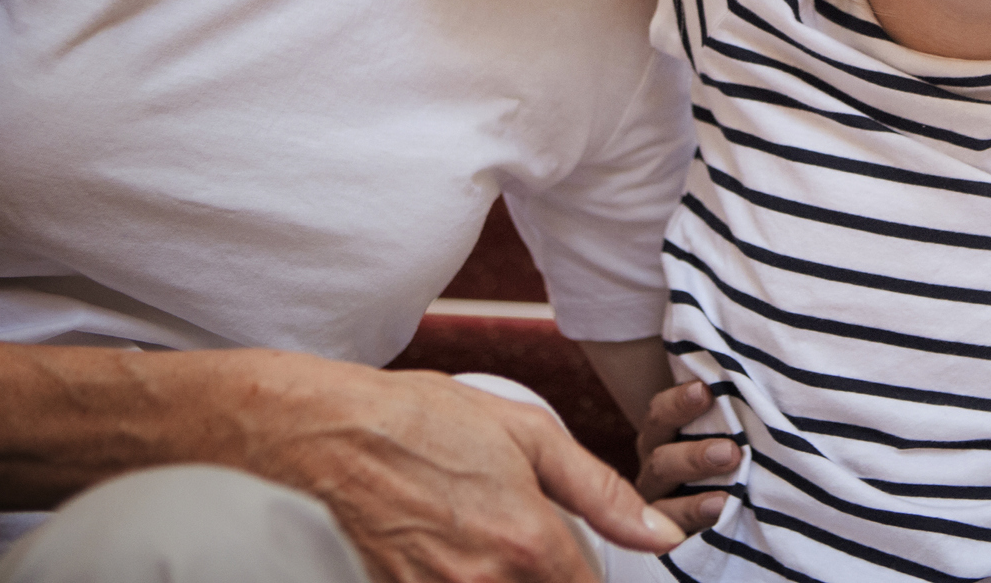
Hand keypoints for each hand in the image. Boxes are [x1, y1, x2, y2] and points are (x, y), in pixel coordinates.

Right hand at [212, 352, 684, 582]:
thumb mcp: (530, 435)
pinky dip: (469, 579)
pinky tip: (461, 552)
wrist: (330, 435)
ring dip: (513, 579)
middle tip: (539, 547)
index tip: (586, 565)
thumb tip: (660, 535)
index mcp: (529, 542)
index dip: (596, 580)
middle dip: (552, 577)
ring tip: (496, 542)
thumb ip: (601, 492)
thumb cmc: (426, 422)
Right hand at [633, 378, 738, 533]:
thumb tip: (765, 353)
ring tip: (726, 498)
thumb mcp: (736, 424)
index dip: (678, 403)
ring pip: (660, 506)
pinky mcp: (670, 540)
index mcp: (666, 435)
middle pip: (659, 461)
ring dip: (693, 503)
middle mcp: (657, 469)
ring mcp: (660, 508)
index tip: (705, 391)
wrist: (746, 506)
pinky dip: (694, 529)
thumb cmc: (742, 449)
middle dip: (694, 457)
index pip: (660, 414)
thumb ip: (738, 404)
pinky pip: (672, 539)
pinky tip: (719, 520)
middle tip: (730, 452)